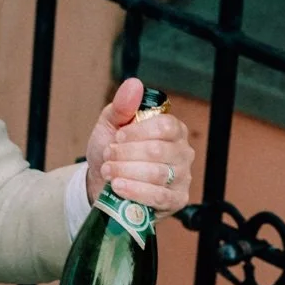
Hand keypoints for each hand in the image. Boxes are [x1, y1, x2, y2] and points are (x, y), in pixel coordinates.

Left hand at [84, 77, 193, 215]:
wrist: (102, 182)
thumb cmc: (111, 150)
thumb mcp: (111, 124)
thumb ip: (122, 106)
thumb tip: (134, 84)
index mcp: (173, 130)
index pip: (165, 126)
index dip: (138, 132)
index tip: (118, 137)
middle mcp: (183, 152)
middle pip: (158, 150)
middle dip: (125, 154)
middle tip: (108, 156)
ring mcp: (182, 178)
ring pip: (157, 174)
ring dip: (126, 172)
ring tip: (108, 171)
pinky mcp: (176, 200)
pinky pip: (160, 197)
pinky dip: (135, 191)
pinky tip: (118, 187)